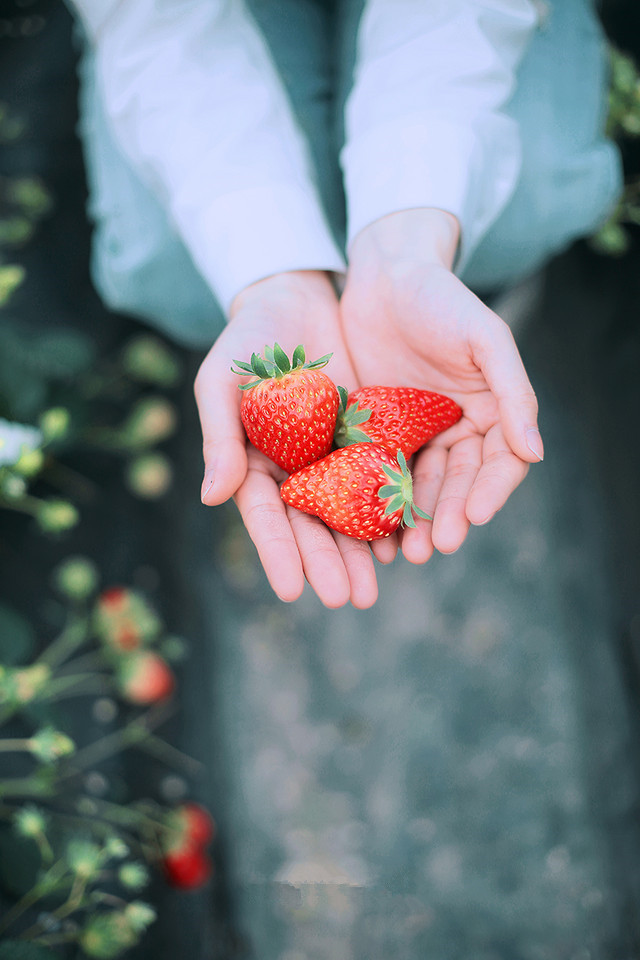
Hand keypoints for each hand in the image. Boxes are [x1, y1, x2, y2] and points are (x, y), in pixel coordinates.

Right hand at [195, 270, 379, 608]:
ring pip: (348, 512)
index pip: (266, 516)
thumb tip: (213, 497)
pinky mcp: (368, 437)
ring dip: (362, 549)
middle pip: (311, 525)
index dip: (279, 552)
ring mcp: (333, 457)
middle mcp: (295, 470)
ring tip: (377, 585)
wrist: (297, 297)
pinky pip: (381, 478)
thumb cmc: (248, 339)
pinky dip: (390, 508)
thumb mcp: (224, 381)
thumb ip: (220, 436)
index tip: (293, 590)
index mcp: (255, 465)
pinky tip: (404, 537)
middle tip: (348, 598)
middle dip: (329, 562)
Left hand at [340, 209, 542, 562]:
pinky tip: (369, 529)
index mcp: (493, 411)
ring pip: (421, 485)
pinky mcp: (378, 432)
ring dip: (416, 521)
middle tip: (437, 547)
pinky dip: (377, 501)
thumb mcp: (485, 338)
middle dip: (450, 516)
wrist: (385, 276)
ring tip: (405, 553)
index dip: (491, 492)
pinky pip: (379, 472)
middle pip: (459, 483)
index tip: (476, 517)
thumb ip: (513, 392)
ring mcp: (417, 433)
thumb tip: (535, 451)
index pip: (500, 463)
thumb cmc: (442, 299)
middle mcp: (458, 429)